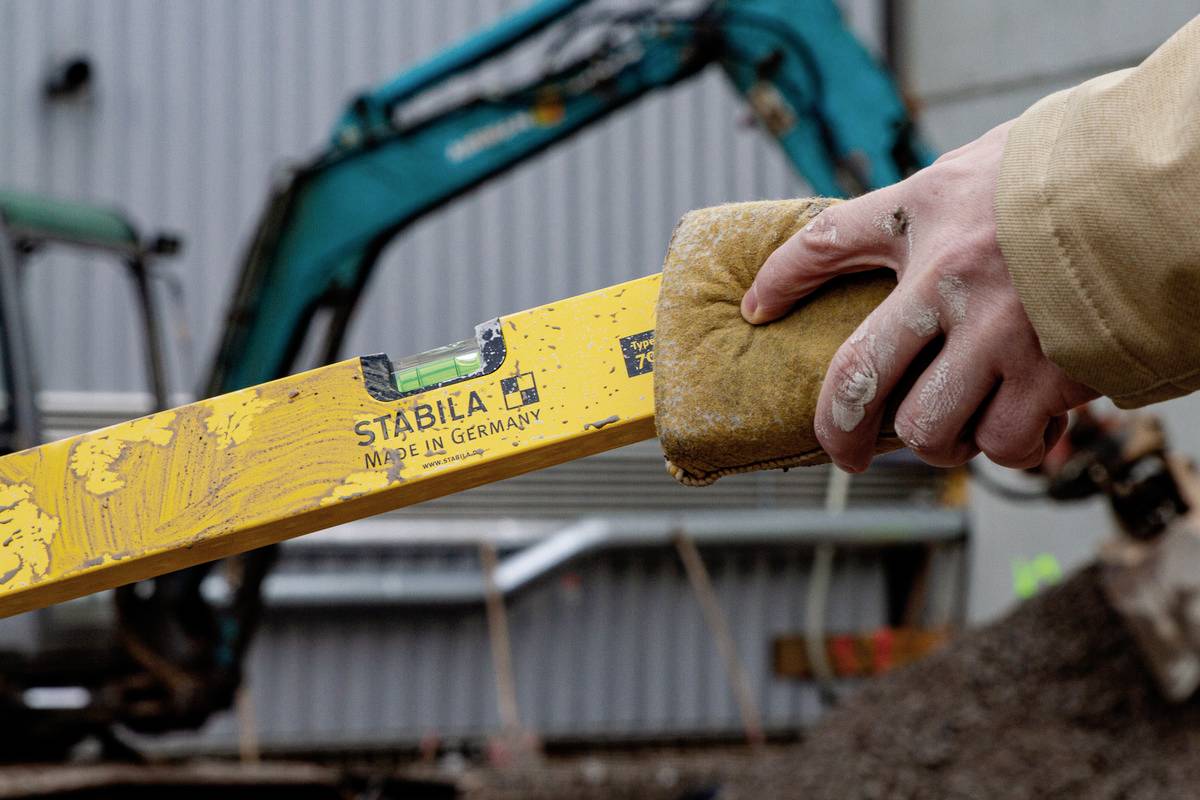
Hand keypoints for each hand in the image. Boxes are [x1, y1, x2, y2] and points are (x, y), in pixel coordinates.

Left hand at [740, 121, 1097, 471]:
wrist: (1166, 188)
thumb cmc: (1070, 175)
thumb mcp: (978, 171)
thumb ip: (929, 211)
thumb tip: (885, 241)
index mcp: (926, 216)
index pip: (824, 243)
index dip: (780, 279)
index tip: (757, 308)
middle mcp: (949, 280)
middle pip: (856, 382)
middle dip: (838, 433)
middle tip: (844, 454)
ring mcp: (1001, 334)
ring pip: (930, 429)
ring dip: (936, 441)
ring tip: (951, 429)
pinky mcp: (1055, 374)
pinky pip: (1008, 444)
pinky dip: (1009, 448)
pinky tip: (1020, 430)